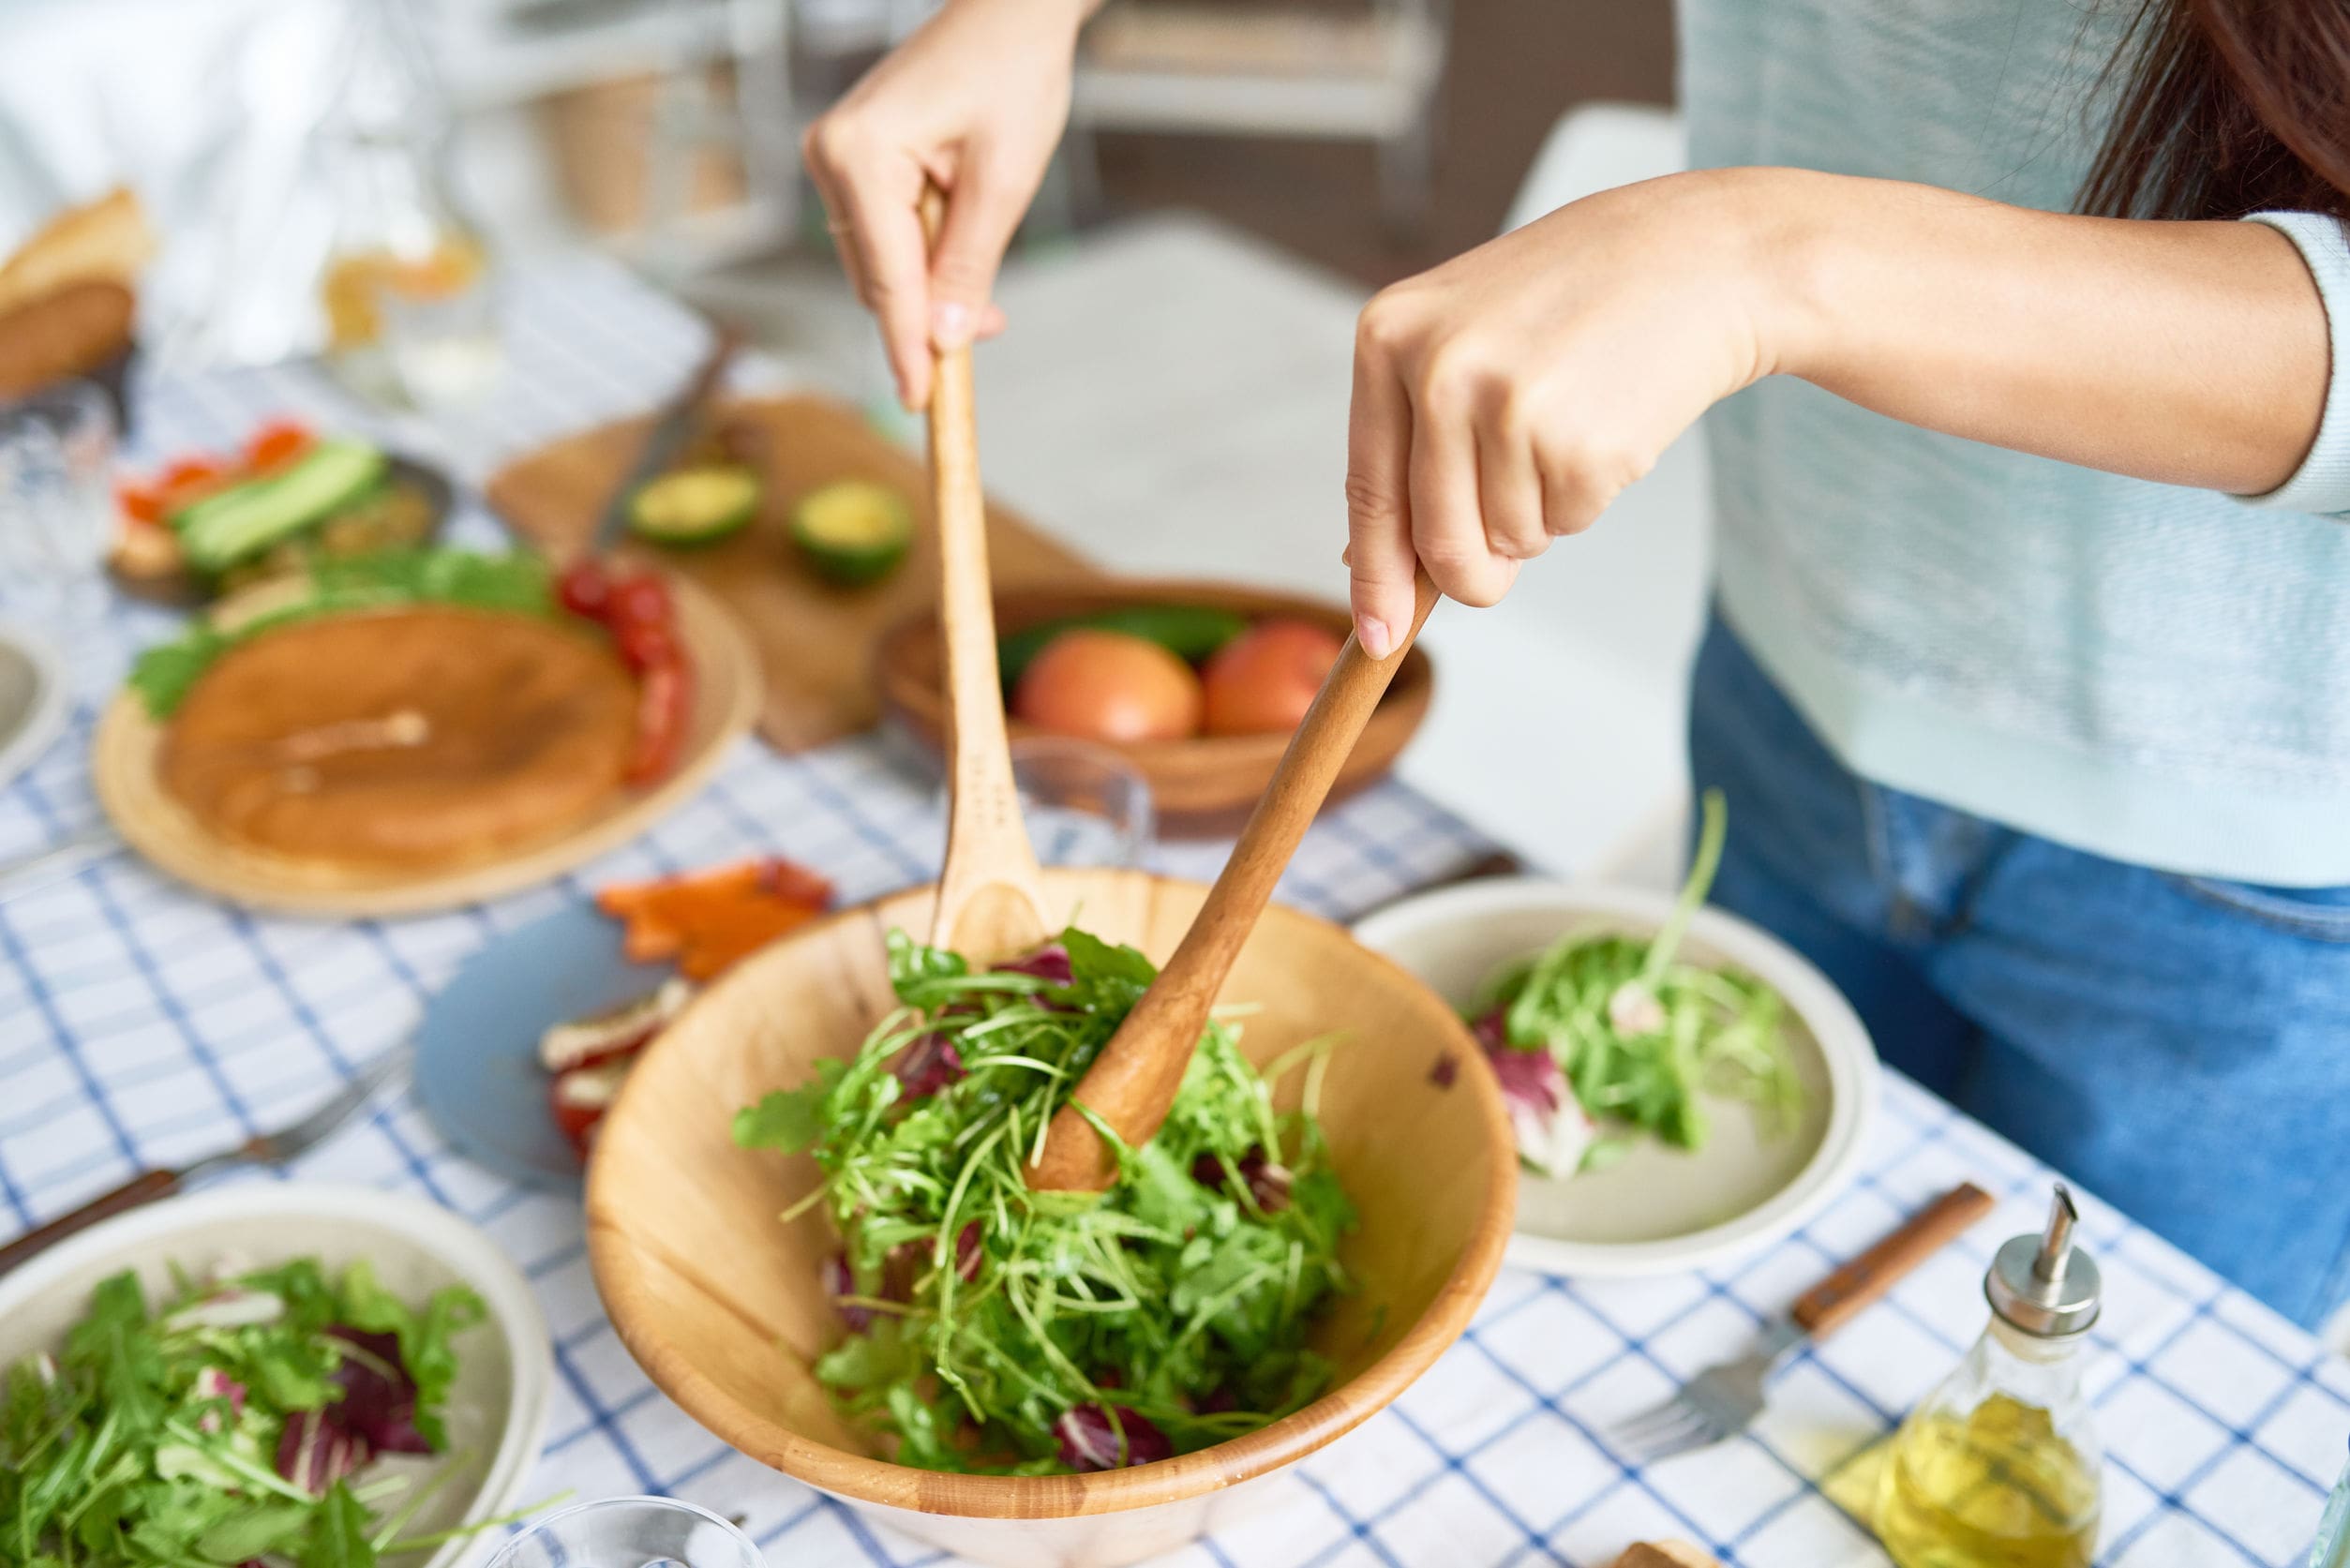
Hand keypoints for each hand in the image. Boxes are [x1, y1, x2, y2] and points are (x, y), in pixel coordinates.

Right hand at [802, 0, 1092, 407]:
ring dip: (930, 290)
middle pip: (876, 278)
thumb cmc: (1013, 75)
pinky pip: (883, 237)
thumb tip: (944, 339)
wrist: (1010, 14)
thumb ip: (968, 264)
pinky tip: (961, 258)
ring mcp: (836, 159)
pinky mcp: (855, 162)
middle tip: (987, 335)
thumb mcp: (1004, 182)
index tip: (919, 404)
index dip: (908, 345)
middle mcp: (832, 156)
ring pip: (879, 264)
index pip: (886, 278)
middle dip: (928, 316)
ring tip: (986, 294)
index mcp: (860, 156)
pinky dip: (923, 261)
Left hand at [1344, 170, 1792, 652]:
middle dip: (1475, 571)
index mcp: (1390, 336)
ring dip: (1542, 514)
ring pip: (1506, 541)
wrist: (1701, 257)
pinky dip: (1590, 498)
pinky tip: (1609, 422)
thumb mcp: (1466, 334)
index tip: (1376, 638)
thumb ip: (1410, 437)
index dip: (1375, 577)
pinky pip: (1568, 525)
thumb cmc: (1577, 299)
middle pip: (1436, 542)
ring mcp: (1507, 408)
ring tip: (1569, 425)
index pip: (1368, 488)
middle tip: (1507, 553)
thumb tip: (1366, 557)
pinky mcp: (1578, 445)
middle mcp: (1436, 370)